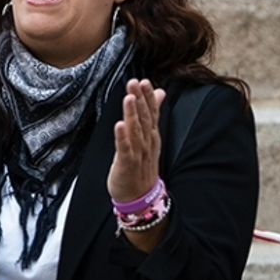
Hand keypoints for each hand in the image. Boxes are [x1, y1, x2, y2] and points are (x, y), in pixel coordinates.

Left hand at [107, 79, 164, 203]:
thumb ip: (153, 114)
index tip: (144, 81)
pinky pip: (125, 149)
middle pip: (145, 118)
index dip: (148, 97)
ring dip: (133, 114)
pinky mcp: (127, 164)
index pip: (152, 113)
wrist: (140, 198)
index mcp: (151, 136)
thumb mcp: (149, 137)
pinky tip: (119, 125)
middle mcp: (146, 143)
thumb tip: (160, 93)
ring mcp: (138, 153)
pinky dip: (122, 137)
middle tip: (135, 83)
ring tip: (129, 98)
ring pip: (136, 131)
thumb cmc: (141, 166)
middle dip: (140, 100)